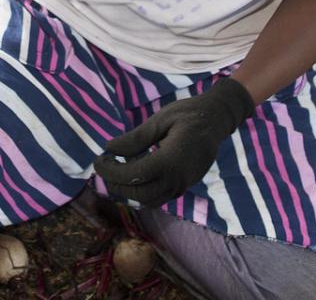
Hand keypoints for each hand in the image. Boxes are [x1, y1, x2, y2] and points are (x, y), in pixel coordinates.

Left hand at [93, 77, 256, 207]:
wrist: (216, 119)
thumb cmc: (187, 114)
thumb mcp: (159, 120)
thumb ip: (135, 138)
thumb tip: (109, 148)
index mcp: (171, 160)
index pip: (134, 176)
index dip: (111, 171)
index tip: (98, 160)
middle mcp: (178, 179)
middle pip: (139, 194)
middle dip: (117, 184)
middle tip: (105, 166)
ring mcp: (183, 185)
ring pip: (149, 201)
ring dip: (129, 191)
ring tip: (117, 170)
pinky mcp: (184, 186)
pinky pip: (159, 198)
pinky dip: (142, 192)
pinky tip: (134, 173)